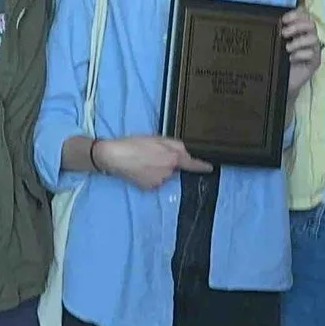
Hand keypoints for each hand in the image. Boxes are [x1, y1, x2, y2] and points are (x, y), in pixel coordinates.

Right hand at [94, 136, 212, 190]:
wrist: (114, 156)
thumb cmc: (134, 144)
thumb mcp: (157, 138)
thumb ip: (175, 145)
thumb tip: (185, 153)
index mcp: (172, 158)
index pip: (191, 164)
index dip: (202, 166)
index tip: (210, 168)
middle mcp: (168, 172)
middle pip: (174, 168)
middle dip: (168, 162)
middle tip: (152, 154)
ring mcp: (158, 182)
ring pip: (164, 175)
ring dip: (158, 169)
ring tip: (143, 160)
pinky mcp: (148, 187)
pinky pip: (154, 181)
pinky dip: (149, 176)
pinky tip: (139, 168)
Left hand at [281, 8, 322, 100]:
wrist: (278, 82)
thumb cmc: (276, 61)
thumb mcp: (274, 44)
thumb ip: (276, 33)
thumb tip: (270, 23)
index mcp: (298, 31)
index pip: (303, 15)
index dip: (295, 14)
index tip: (283, 20)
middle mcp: (307, 37)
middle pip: (311, 23)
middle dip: (297, 26)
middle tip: (284, 33)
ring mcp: (313, 49)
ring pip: (314, 38)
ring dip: (299, 41)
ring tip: (287, 48)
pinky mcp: (315, 62)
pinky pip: (313, 53)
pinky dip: (301, 54)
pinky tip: (291, 59)